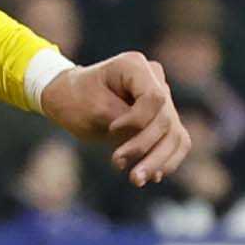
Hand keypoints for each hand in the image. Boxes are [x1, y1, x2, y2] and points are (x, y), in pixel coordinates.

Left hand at [40, 52, 189, 187]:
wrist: (68, 99)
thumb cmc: (76, 99)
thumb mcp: (95, 108)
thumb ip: (129, 124)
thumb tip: (162, 146)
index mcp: (135, 65)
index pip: (154, 99)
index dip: (138, 121)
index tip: (111, 129)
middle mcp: (154, 78)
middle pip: (165, 120)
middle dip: (144, 148)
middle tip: (117, 164)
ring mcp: (163, 99)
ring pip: (175, 135)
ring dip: (158, 161)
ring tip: (136, 179)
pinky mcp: (165, 119)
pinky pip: (176, 142)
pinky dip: (165, 160)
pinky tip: (151, 176)